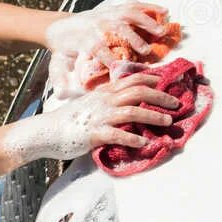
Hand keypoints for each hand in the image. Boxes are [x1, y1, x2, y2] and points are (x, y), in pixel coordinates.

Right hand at [4, 72, 179, 162]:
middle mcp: (103, 101)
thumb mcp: (88, 105)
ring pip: (132, 111)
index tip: (166, 81)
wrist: (45, 132)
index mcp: (103, 93)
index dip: (151, 79)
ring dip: (153, 116)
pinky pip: (117, 135)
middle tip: (176, 103)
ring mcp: (99, 117)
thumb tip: (125, 104)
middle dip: (160, 96)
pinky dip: (132, 138)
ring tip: (167, 122)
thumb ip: (106, 102)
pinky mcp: (93, 134)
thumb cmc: (68, 121)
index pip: (131, 79)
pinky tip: (144, 143)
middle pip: (138, 92)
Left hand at [44, 0, 170, 97]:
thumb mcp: (57, 64)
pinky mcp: (114, 8)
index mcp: (84, 40)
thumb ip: (59, 79)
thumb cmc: (63, 50)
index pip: (97, 49)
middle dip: (132, 38)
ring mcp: (107, 14)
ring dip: (146, 21)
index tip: (122, 70)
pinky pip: (133, 5)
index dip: (109, 58)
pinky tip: (165, 11)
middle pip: (116, 29)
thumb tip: (59, 94)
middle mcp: (97, 25)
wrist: (59, 26)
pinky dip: (149, 7)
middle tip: (147, 51)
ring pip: (128, 14)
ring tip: (162, 31)